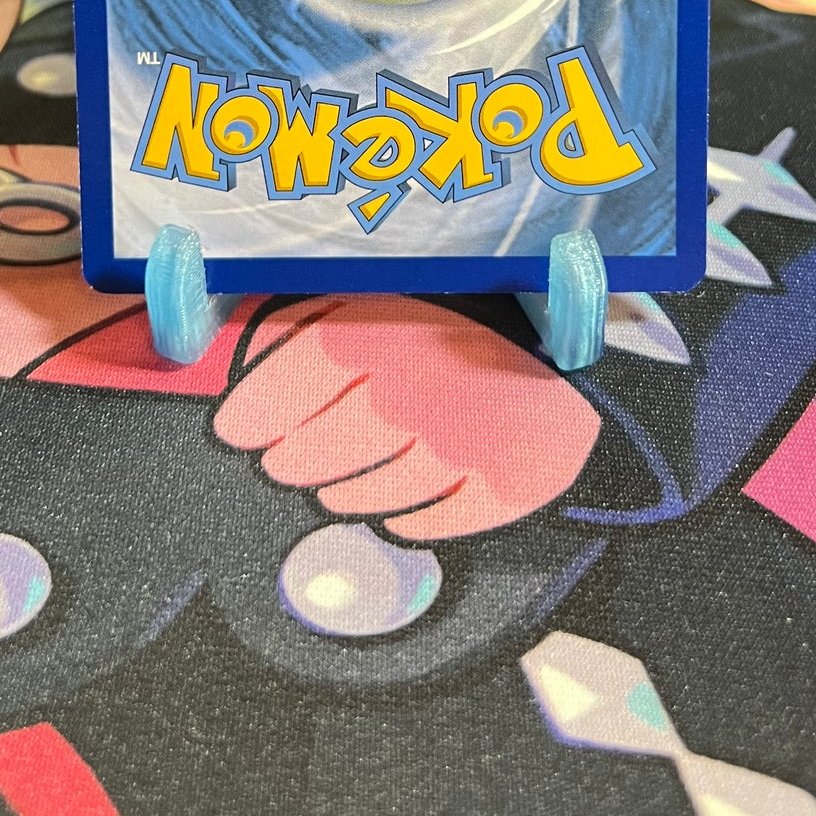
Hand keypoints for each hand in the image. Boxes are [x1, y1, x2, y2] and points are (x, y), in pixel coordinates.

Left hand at [213, 296, 600, 540]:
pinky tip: (394, 518)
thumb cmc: (474, 316)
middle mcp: (423, 385)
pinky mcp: (509, 482)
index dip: (257, 406)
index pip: (302, 374)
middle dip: (294, 458)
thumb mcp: (394, 293)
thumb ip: (319, 312)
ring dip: (343, 494)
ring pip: (378, 489)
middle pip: (328, 443)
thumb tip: (231, 327)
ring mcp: (467, 439)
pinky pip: (444, 519)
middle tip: (278, 464)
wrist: (584, 349)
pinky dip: (413, 522)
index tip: (232, 428)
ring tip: (325, 490)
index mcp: (393, 327)